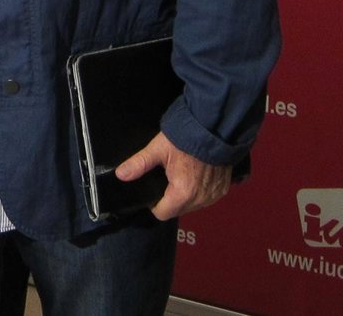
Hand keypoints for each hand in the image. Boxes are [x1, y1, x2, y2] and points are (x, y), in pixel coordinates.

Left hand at [115, 131, 230, 219]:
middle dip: (169, 199)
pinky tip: (195, 176)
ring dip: (185, 197)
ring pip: (193, 206)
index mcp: (182, 193)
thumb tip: (120, 175)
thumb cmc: (184, 138)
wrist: (215, 128)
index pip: (162, 214)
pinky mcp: (222, 189)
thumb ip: (139, 163)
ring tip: (180, 176)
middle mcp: (200, 200)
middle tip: (165, 179)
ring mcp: (213, 196)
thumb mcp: (158, 149)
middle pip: (178, 210)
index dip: (154, 204)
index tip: (152, 190)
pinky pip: (206, 198)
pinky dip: (199, 191)